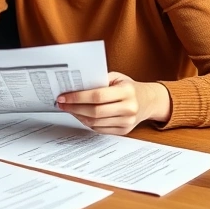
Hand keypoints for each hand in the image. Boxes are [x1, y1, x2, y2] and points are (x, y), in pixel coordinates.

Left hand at [56, 72, 170, 134]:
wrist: (148, 101)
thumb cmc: (128, 87)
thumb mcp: (116, 78)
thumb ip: (98, 81)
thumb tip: (73, 86)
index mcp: (127, 92)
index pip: (97, 96)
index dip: (77, 97)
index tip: (63, 96)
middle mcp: (129, 108)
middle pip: (94, 112)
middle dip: (73, 108)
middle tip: (61, 103)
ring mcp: (127, 122)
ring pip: (95, 122)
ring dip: (77, 115)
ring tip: (68, 108)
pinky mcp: (124, 131)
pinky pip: (99, 129)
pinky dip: (86, 122)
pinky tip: (79, 115)